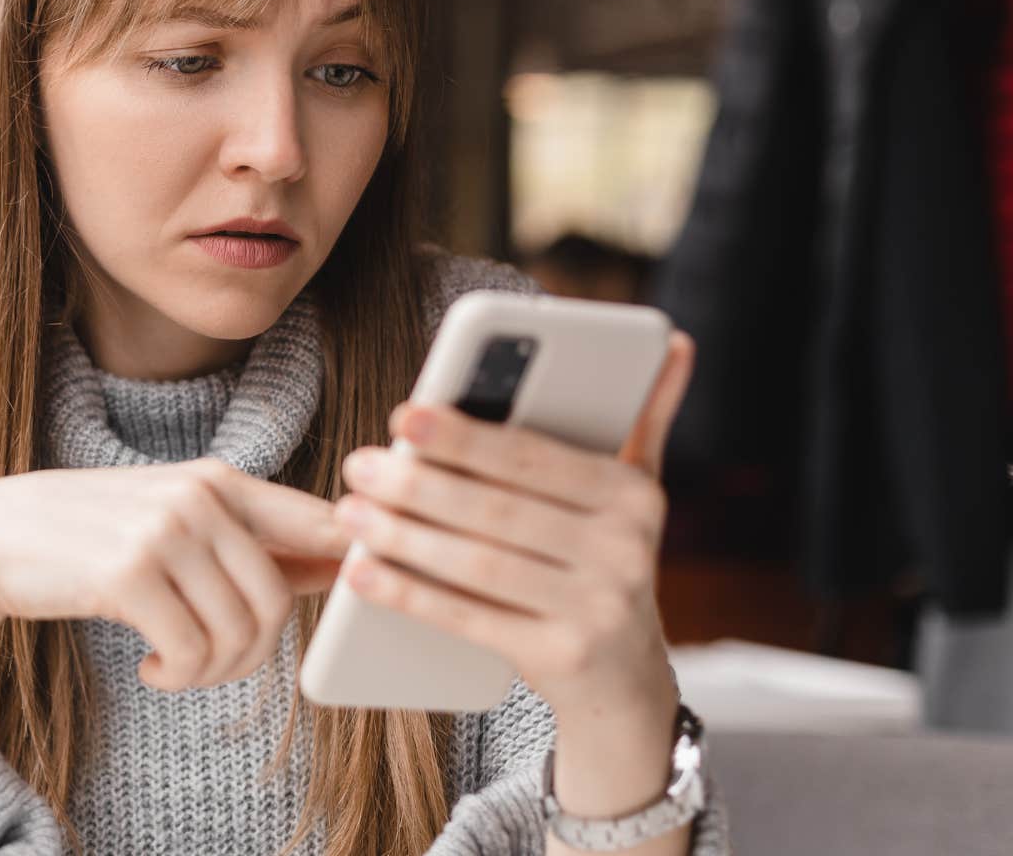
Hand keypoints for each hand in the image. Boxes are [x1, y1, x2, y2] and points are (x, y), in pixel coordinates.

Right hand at [0, 457, 352, 691]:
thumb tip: (339, 564)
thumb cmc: (88, 537)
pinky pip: (192, 651)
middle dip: (250, 654)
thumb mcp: (172, 523)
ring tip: (177, 666)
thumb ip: (250, 540)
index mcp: (219, 479)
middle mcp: (199, 496)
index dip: (349, 568)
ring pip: (239, 633)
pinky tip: (152, 669)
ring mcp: (163, 530)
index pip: (320, 523)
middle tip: (209, 665)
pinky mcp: (128, 572)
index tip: (342, 604)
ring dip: (211, 672)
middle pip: (278, 601)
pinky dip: (179, 676)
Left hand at [332, 331, 695, 719]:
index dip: (464, 437)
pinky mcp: (562, 658)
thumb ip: (643, 418)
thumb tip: (674, 341)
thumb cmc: (604, 563)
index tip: (403, 415)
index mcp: (633, 495)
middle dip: (419, 484)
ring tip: (350, 512)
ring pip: (479, 564)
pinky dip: (409, 593)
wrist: (627, 683)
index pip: (533, 459)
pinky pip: (469, 619)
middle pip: (499, 510)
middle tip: (358, 464)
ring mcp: (597, 609)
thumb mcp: (634, 494)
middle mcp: (625, 551)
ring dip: (404, 537)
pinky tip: (361, 571)